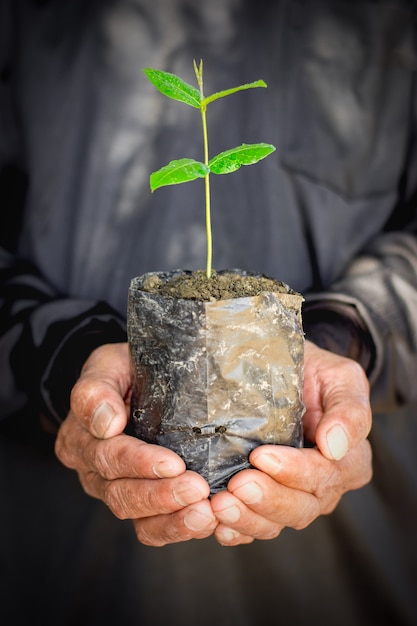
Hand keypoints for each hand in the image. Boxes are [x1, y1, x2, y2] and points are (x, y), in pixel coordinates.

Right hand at [54, 343, 216, 545]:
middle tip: (198, 488)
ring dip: (172, 518)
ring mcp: (114, 491)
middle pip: (120, 492)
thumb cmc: (124, 371)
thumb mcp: (107, 364)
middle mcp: (92, 470)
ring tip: (205, 514)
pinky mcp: (140, 506)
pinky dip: (178, 528)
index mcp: (79, 437)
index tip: (172, 463)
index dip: (138, 463)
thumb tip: (106, 423)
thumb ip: (97, 388)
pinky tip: (206, 522)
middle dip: (161, 494)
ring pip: (136, 517)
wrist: (137, 382)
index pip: (107, 455)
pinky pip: (152, 528)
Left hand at [210, 340, 372, 545]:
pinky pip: (253, 527)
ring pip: (276, 523)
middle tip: (237, 484)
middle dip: (268, 498)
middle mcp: (325, 486)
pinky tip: (218, 525)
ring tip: (220, 505)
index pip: (325, 475)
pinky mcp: (265, 504)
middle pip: (301, 507)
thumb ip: (349, 409)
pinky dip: (236, 530)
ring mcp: (294, 498)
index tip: (261, 456)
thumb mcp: (341, 378)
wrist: (281, 371)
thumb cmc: (314, 373)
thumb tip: (334, 446)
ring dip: (247, 518)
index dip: (294, 471)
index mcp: (349, 460)